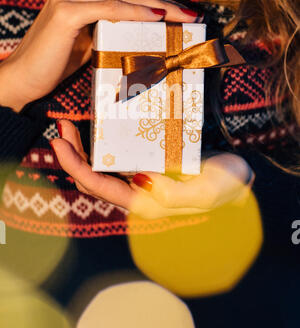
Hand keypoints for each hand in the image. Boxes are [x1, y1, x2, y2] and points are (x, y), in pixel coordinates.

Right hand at [0, 0, 197, 111]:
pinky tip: (158, 17)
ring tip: (184, 18)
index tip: (184, 10)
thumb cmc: (61, 58)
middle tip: (192, 15)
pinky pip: (111, 8)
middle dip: (165, 2)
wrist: (26, 77)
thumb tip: (150, 17)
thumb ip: (114, 19)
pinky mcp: (67, 10)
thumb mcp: (93, 33)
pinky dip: (136, 13)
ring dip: (158, 7)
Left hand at [51, 120, 254, 219]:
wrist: (237, 176)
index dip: (76, 168)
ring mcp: (140, 179)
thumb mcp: (206, 191)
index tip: (59, 144)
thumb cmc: (226, 185)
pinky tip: (95, 126)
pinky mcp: (146, 164)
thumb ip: (176, 193)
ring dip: (81, 148)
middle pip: (93, 178)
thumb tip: (141, 182)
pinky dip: (99, 143)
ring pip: (100, 167)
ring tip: (70, 124)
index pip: (101, 188)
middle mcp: (137, 193)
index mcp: (146, 203)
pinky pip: (115, 156)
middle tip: (61, 127)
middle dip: (72, 155)